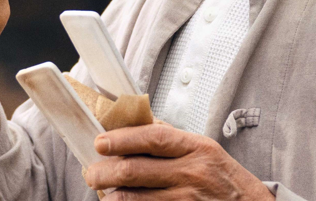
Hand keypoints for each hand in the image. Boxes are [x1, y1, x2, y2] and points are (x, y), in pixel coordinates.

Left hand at [83, 123, 275, 200]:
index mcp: (196, 148)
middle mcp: (193, 173)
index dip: (123, 139)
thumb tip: (132, 122)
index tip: (100, 142)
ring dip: (113, 196)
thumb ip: (171, 139)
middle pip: (137, 171)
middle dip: (105, 172)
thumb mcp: (204, 150)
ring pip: (137, 199)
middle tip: (91, 173)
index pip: (153, 138)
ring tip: (102, 192)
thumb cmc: (224, 177)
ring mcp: (189, 200)